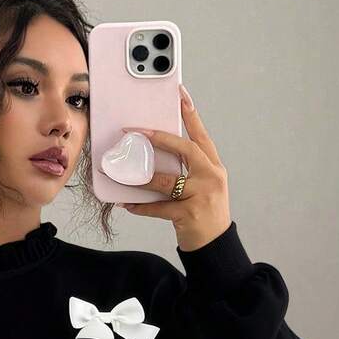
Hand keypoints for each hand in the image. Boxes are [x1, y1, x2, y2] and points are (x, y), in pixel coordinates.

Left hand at [117, 86, 231, 251]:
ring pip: (168, 181)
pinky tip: (127, 204)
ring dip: (143, 178)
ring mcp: (202, 196)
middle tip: (137, 132)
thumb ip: (186, 171)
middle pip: (186, 150)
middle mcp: (211, 177)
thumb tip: (154, 157)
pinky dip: (141, 206)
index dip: (190, 114)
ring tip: (123, 174)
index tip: (180, 93)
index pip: (201, 135)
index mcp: (214, 167)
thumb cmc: (204, 213)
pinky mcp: (189, 214)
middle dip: (161, 139)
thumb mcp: (202, 187)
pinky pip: (159, 207)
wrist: (214, 245)